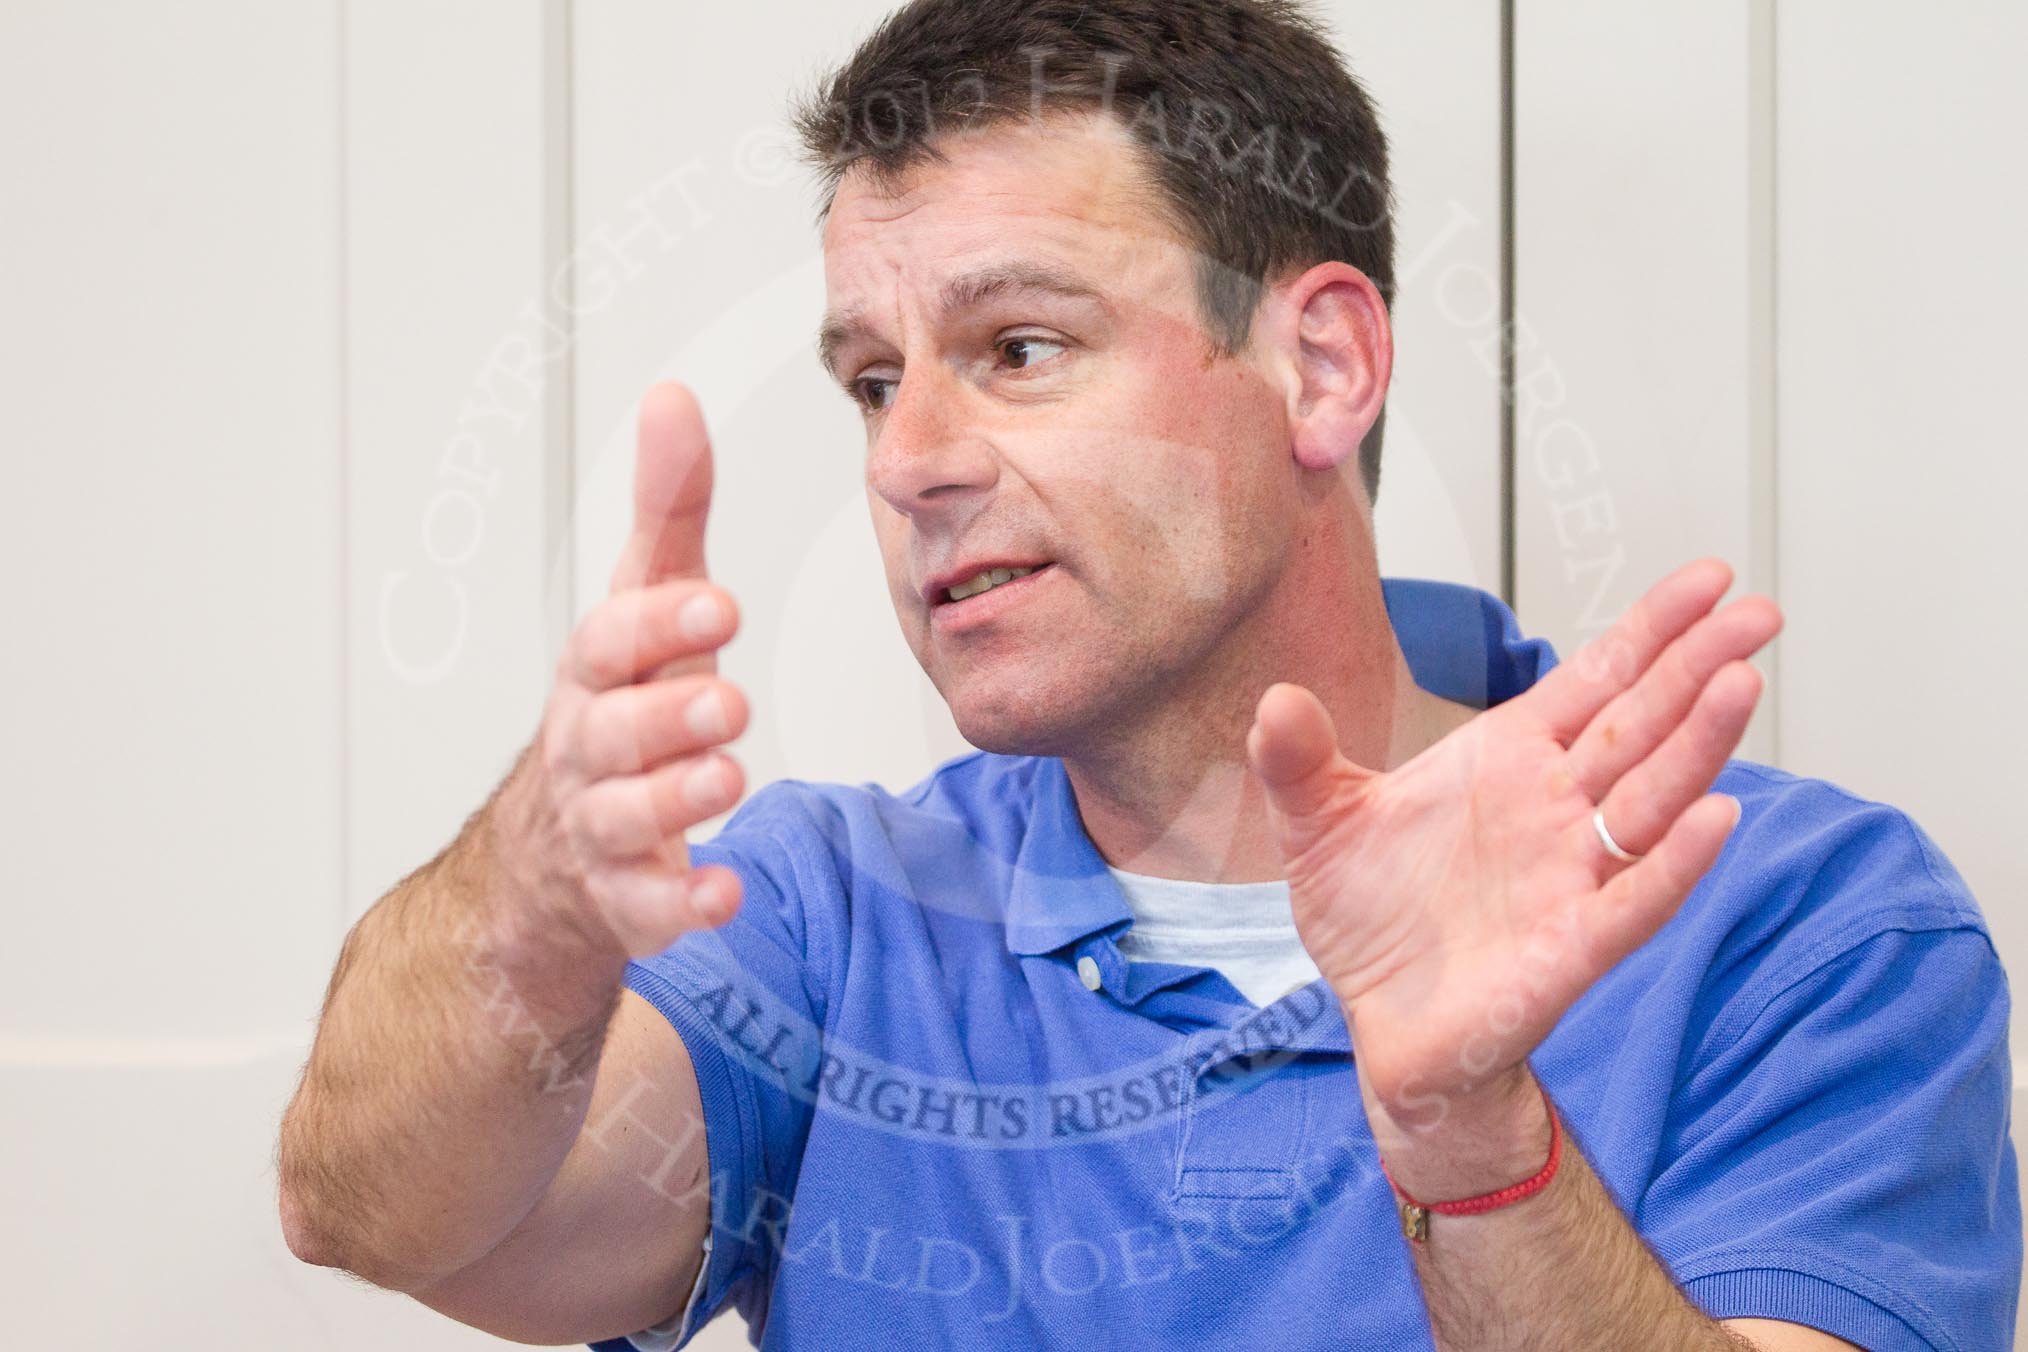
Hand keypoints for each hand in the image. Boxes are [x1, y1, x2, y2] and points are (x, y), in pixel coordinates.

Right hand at [493, 381, 750, 959]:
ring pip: (626, 816)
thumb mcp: (641, 604)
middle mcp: (589, 748)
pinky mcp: (626, 901)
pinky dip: (681, 906)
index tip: (719, 605)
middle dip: (669, 715)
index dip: (659, 623)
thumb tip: (673, 396)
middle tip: (730, 704)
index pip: (612, 640)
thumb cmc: (617, 706)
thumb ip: (667, 510)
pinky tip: (725, 894)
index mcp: (596, 674)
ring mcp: (601, 828)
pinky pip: (647, 911)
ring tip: (730, 778)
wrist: (550, 855)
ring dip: (676, 797)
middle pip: (615, 731)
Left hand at [1246, 560, 1780, 1185]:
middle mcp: (1555, 809)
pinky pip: (1633, 900)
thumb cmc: (1371, 918)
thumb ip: (1296, 760)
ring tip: (1739, 685)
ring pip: (1650, 799)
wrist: (1380, 1021)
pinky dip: (1673, 863)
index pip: (1595, 680)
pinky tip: (1716, 818)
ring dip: (1697, 746)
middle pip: (1642, 725)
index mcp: (1508, 761)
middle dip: (1698, 666)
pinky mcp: (1571, 947)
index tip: (1709, 580)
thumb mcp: (1316, 825)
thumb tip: (1275, 700)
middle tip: (1759, 613)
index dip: (1650, 629)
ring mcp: (1571, 875)